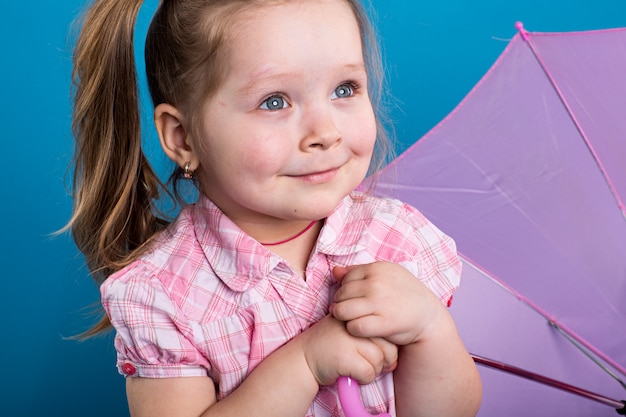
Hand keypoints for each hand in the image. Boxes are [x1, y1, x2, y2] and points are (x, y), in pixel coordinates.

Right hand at [298, 315, 397, 385]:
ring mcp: (348, 339)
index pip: (386, 331)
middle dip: (384, 361)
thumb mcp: (350, 332)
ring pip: (379, 360)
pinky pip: (368, 372)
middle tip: (369, 364)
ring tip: (357, 367)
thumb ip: (372, 336)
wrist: (303, 358)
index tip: (375, 353)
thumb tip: (394, 359)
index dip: (386, 348)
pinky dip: (363, 379)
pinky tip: (352, 374)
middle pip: (388, 346)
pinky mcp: (344, 356)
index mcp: (357, 314)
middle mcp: (353, 323)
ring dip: (372, 371)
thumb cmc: (331, 346)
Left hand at [331, 262, 445, 345]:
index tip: (353, 299)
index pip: (345, 279)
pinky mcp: (385, 323)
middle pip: (341, 295)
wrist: (428, 316)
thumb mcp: (385, 276)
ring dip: (344, 318)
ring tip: (352, 320)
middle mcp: (377, 283)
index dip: (345, 291)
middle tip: (351, 312)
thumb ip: (359, 272)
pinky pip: (354, 327)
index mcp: (377, 268)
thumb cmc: (403, 295)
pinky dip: (354, 330)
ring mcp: (381, 302)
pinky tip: (362, 330)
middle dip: (342, 304)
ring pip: (342, 311)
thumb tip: (334, 271)